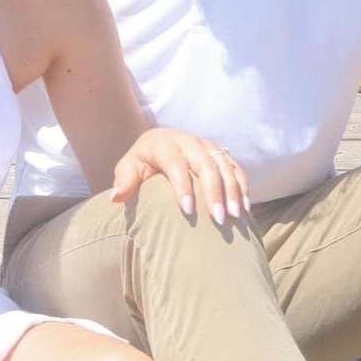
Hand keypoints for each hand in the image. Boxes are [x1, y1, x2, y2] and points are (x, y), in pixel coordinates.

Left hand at [110, 129, 248, 222]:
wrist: (159, 144)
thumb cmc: (141, 163)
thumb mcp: (128, 167)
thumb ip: (124, 180)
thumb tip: (116, 197)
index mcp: (164, 143)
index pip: (176, 163)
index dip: (183, 186)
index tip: (187, 211)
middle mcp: (189, 141)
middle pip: (206, 164)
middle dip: (214, 192)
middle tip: (218, 219)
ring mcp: (208, 146)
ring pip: (225, 166)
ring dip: (233, 191)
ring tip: (235, 217)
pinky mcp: (220, 153)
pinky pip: (235, 168)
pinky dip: (242, 187)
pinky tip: (244, 210)